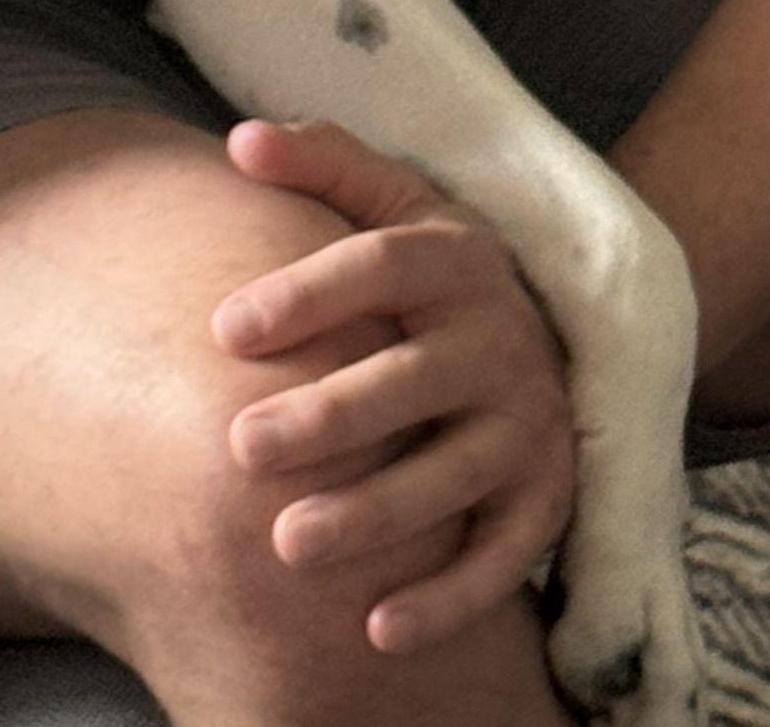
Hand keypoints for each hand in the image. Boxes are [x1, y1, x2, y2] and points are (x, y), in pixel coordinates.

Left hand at [211, 116, 575, 656]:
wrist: (544, 342)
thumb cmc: (427, 273)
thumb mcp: (394, 203)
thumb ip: (323, 162)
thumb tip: (241, 139)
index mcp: (457, 258)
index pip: (381, 265)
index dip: (307, 294)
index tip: (224, 328)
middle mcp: (501, 339)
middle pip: (411, 379)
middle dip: (328, 417)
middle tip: (242, 447)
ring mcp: (529, 425)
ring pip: (453, 476)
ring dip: (374, 516)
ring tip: (288, 545)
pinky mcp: (546, 501)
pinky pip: (502, 559)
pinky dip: (447, 599)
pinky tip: (376, 630)